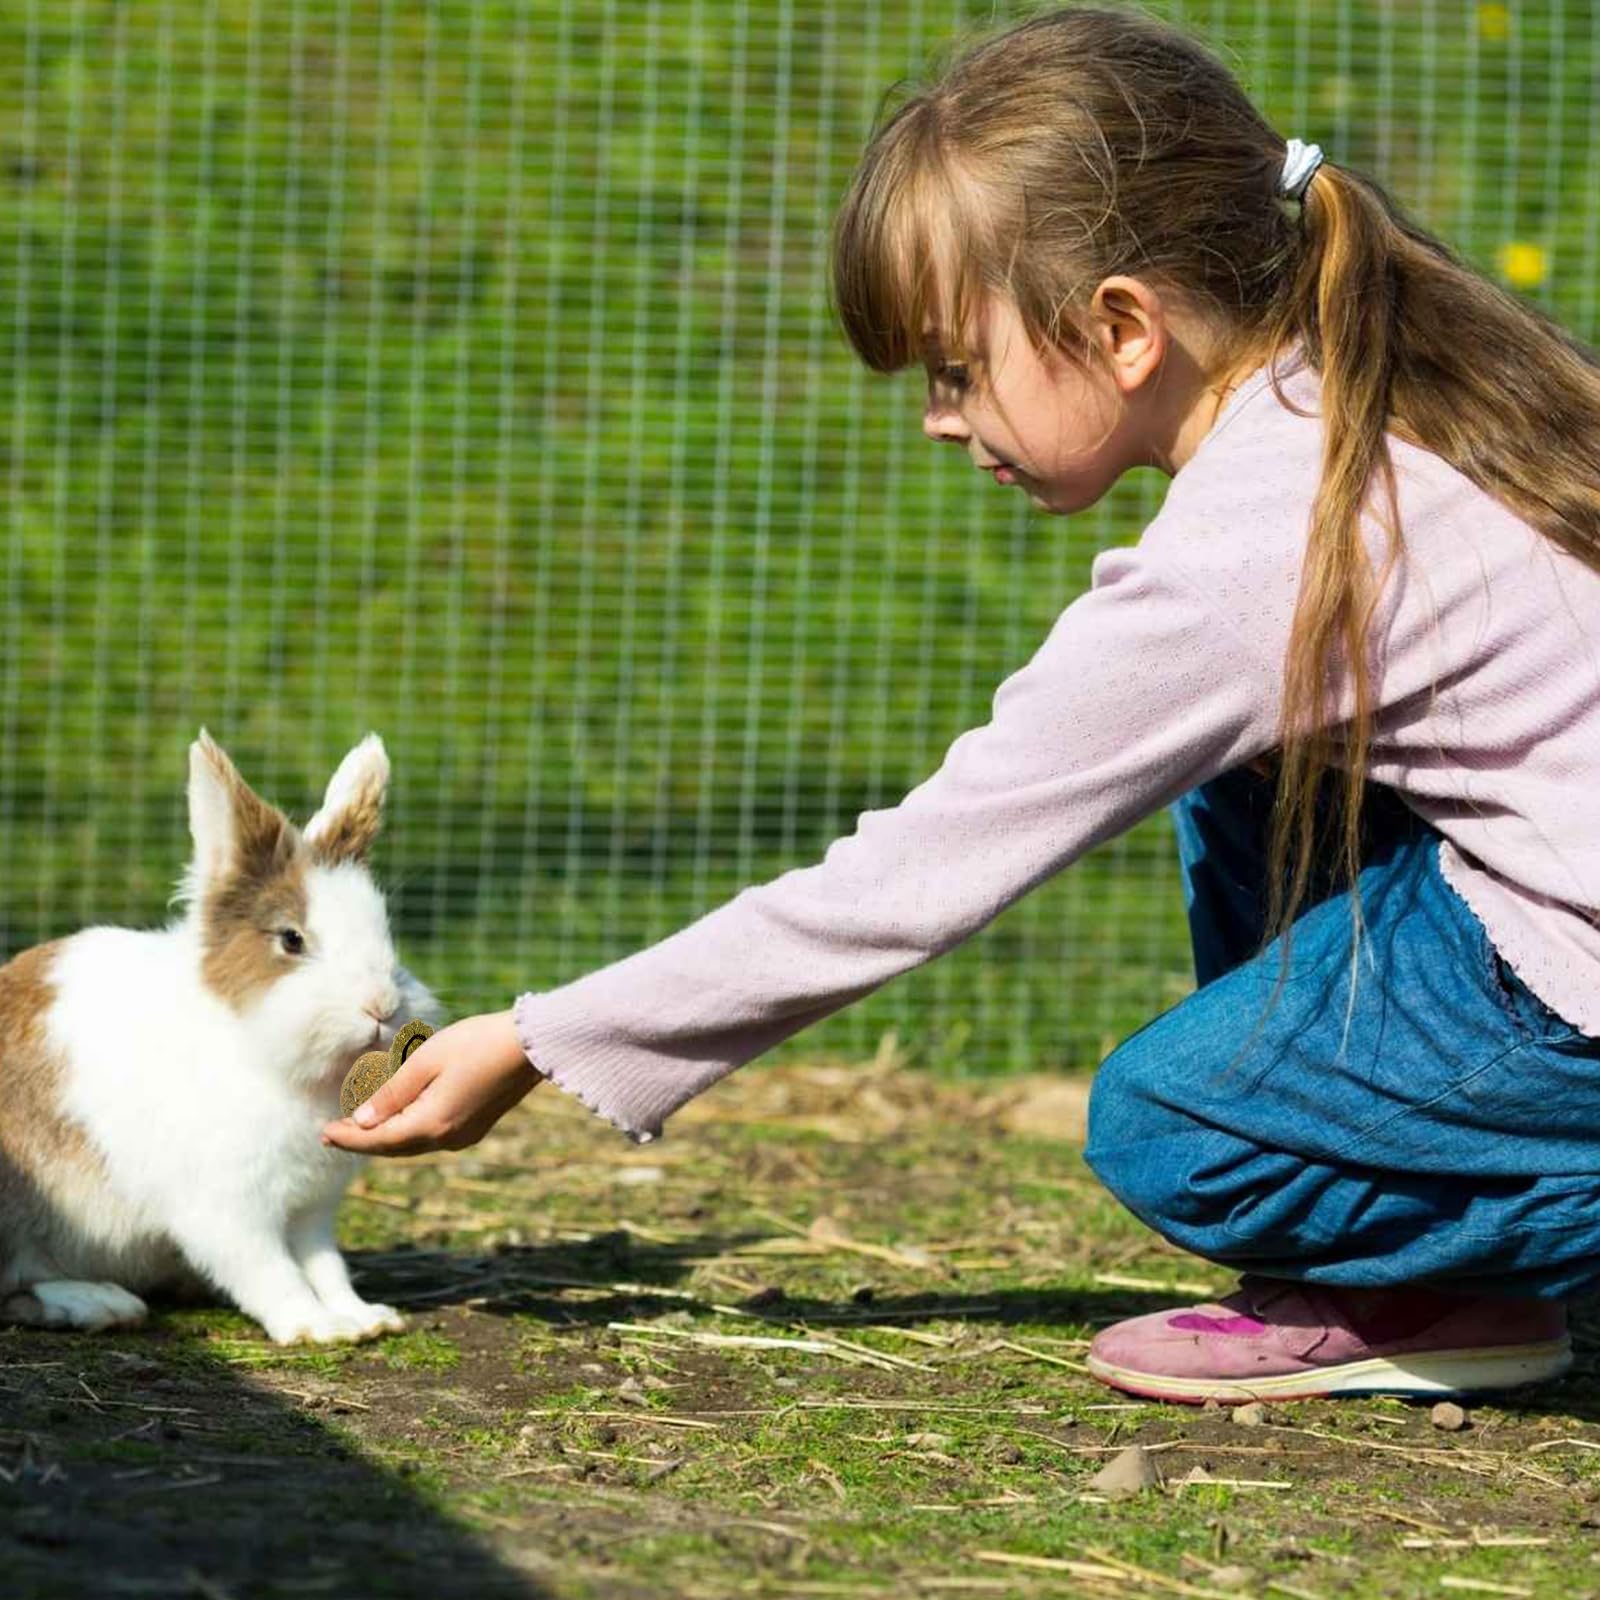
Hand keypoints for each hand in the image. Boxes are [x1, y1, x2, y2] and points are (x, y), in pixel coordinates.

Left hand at [320, 1009, 542, 1156]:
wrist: (530, 1046)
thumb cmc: (476, 1043)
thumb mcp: (426, 1061)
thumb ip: (391, 1093)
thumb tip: (361, 1121)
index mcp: (432, 1124)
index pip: (378, 1139)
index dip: (348, 1138)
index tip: (322, 1133)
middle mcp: (448, 1138)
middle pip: (394, 1146)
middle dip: (362, 1140)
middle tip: (332, 1133)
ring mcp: (464, 1135)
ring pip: (413, 1143)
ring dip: (385, 1136)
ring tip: (358, 1127)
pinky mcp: (475, 1126)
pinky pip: (431, 1135)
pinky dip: (408, 1130)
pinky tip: (398, 1118)